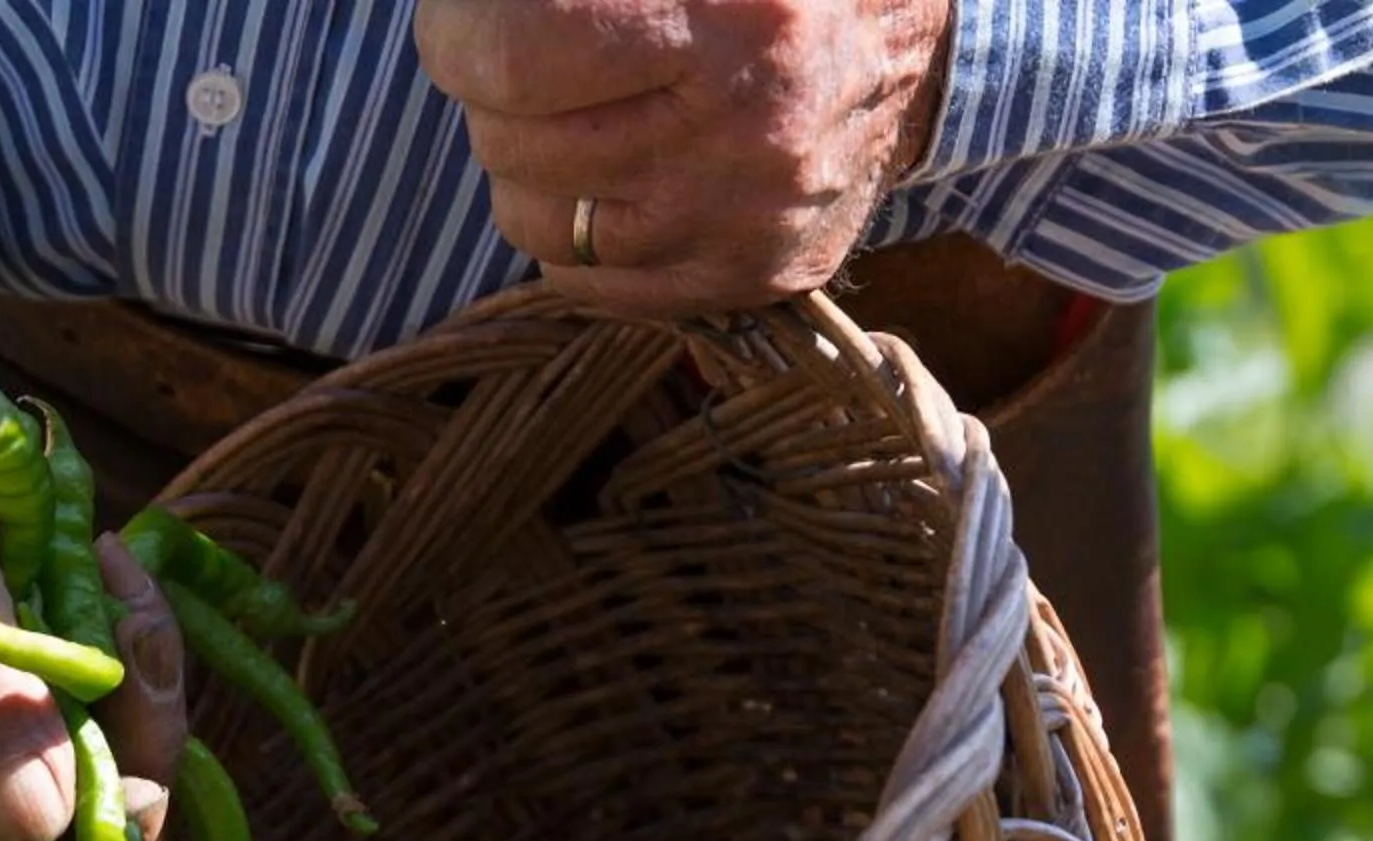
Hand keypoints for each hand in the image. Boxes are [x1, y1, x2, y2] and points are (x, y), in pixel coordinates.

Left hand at [418, 0, 951, 314]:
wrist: (913, 37)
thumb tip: (465, 10)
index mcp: (739, 19)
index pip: (513, 57)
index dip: (459, 33)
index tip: (462, 18)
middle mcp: (747, 136)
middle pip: (510, 140)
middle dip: (495, 91)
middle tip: (535, 52)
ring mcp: (750, 224)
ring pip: (535, 220)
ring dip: (528, 160)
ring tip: (581, 106)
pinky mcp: (753, 278)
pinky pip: (586, 281)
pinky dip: (576, 224)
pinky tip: (616, 166)